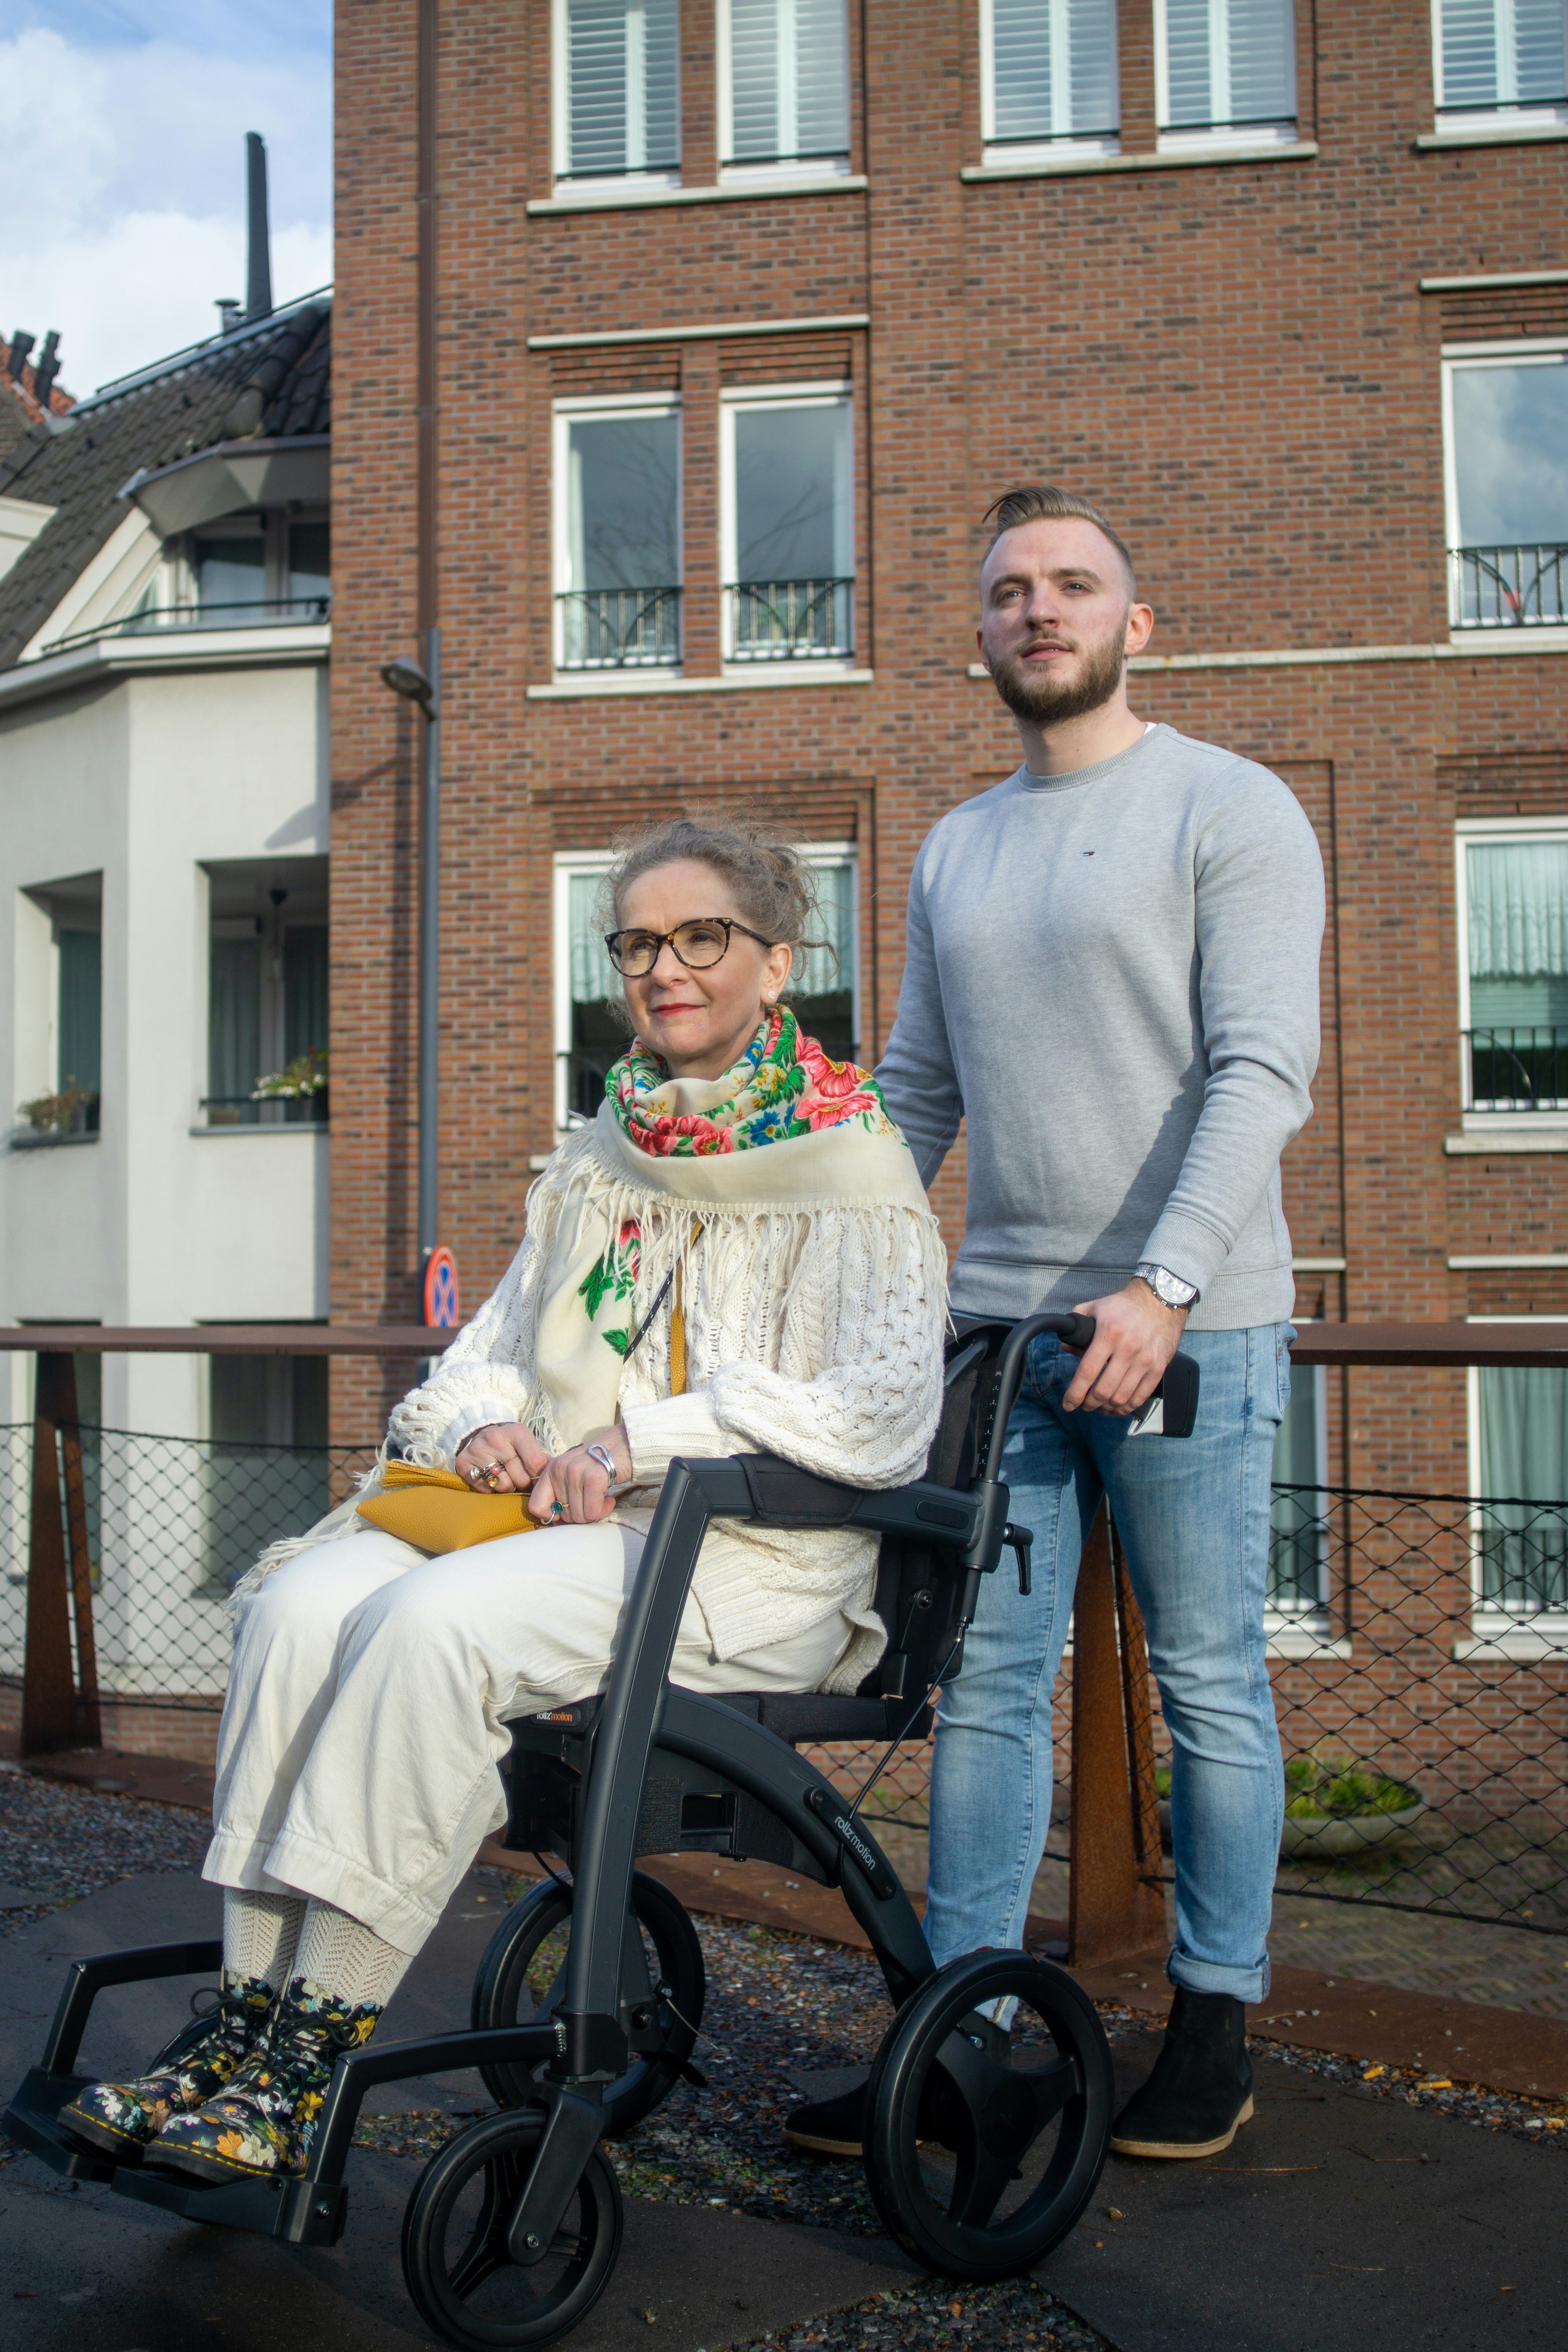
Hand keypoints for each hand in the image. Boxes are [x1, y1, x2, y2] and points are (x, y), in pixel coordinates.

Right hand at [455, 1421, 550, 1492]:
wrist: (481, 1432)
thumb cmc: (511, 1443)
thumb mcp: (527, 1443)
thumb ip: (541, 1460)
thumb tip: (551, 1478)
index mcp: (516, 1432)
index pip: (536, 1463)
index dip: (540, 1477)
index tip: (539, 1479)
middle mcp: (495, 1439)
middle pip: (521, 1478)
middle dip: (525, 1484)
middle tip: (522, 1479)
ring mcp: (477, 1450)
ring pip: (503, 1486)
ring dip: (508, 1487)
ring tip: (506, 1476)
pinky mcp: (464, 1462)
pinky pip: (485, 1489)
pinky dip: (491, 1489)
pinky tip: (491, 1477)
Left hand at [529, 1423, 632, 1525]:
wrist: (625, 1443)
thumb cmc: (599, 1463)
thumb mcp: (573, 1473)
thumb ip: (561, 1492)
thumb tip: (555, 1521)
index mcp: (550, 1470)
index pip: (536, 1506)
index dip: (552, 1517)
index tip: (570, 1512)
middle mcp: (558, 1470)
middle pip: (563, 1515)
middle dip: (581, 1515)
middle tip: (593, 1502)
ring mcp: (574, 1473)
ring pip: (579, 1516)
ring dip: (595, 1513)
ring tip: (603, 1499)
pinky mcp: (592, 1478)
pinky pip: (593, 1512)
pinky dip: (604, 1510)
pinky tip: (609, 1500)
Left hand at [1060, 1280, 1187, 1415]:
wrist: (1161, 1300)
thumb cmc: (1124, 1305)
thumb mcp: (1095, 1308)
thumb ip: (1076, 1324)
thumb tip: (1066, 1347)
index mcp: (1109, 1333)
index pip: (1087, 1372)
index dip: (1075, 1393)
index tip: (1067, 1404)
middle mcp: (1128, 1348)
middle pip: (1104, 1390)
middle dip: (1089, 1404)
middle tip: (1083, 1405)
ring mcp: (1146, 1360)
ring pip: (1122, 1397)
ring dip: (1106, 1408)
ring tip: (1099, 1407)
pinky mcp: (1159, 1367)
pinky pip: (1141, 1396)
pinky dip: (1127, 1407)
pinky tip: (1117, 1407)